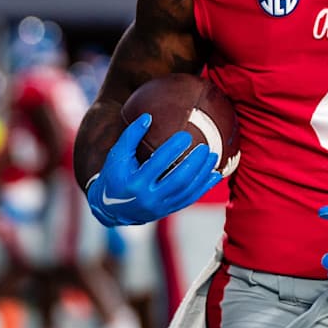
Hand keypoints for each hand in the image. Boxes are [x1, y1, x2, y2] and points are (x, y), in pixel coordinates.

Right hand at [86, 113, 221, 226]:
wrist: (112, 208)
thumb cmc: (116, 176)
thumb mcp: (117, 156)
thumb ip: (131, 136)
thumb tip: (148, 117)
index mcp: (135, 183)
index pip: (157, 164)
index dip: (172, 149)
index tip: (185, 135)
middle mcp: (148, 198)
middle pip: (177, 180)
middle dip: (194, 163)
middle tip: (204, 147)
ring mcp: (160, 207)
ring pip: (187, 191)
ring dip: (202, 173)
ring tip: (212, 155)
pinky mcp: (168, 210)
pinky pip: (190, 199)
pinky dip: (204, 186)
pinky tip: (215, 174)